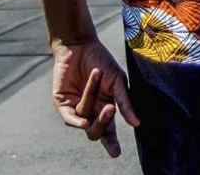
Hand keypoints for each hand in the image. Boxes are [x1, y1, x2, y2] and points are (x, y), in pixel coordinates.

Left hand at [50, 39, 139, 158]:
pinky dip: (76, 121)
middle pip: (96, 131)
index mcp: (105, 108)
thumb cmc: (101, 61)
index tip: (116, 154)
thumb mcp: (117, 81)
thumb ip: (125, 102)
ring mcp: (75, 108)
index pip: (109, 131)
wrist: (80, 45)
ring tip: (97, 74)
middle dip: (103, 124)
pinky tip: (84, 122)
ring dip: (92, 98)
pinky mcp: (62, 103)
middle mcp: (90, 112)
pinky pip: (68, 117)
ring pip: (85, 118)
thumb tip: (137, 123)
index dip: (111, 143)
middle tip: (110, 110)